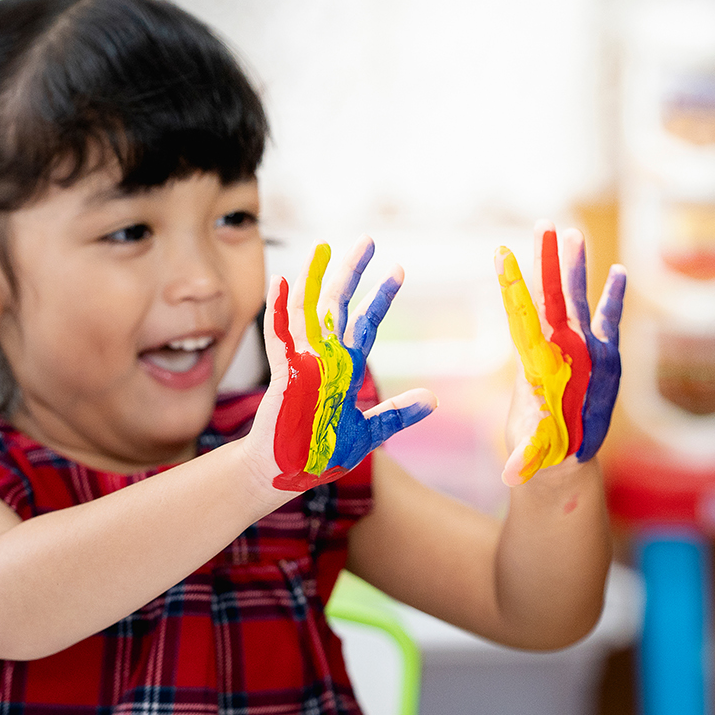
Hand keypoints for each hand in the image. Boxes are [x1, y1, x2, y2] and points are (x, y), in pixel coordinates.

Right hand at [257, 237, 435, 493]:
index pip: (365, 324)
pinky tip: (281, 281)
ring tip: (325, 246)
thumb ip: (397, 414)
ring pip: (311, 312)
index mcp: (345, 370)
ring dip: (317, 278)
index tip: (398, 270)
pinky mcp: (284, 376)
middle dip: (353, 272)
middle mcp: (324, 360)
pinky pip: (280, 338)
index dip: (380, 297)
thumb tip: (434, 399)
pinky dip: (279, 309)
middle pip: (339, 306)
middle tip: (368, 240)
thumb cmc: (322, 455)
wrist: (287, 474)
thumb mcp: (369, 433)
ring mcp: (302, 364)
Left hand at [497, 222, 625, 484]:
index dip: (512, 287)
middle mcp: (557, 350)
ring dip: (576, 269)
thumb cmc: (541, 454)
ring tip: (574, 233)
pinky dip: (614, 299)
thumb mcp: (533, 457)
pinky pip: (609, 323)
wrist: (559, 458)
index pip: (521, 318)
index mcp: (536, 366)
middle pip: (549, 297)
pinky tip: (619, 273)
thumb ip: (526, 460)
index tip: (499, 253)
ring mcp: (580, 351)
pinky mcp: (603, 359)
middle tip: (544, 224)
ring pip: (576, 302)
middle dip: (547, 262)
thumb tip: (513, 474)